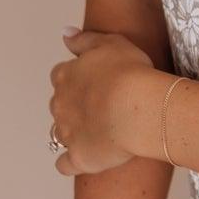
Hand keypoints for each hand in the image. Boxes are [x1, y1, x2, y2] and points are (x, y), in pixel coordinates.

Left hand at [50, 28, 155, 175]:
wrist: (139, 108)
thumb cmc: (129, 72)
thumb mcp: (109, 42)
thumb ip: (83, 39)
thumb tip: (65, 34)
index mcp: (65, 76)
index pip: (62, 75)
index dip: (78, 78)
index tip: (96, 81)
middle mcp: (60, 104)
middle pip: (60, 104)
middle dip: (74, 105)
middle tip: (101, 105)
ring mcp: (67, 133)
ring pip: (61, 133)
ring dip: (73, 132)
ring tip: (98, 131)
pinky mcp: (79, 157)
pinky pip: (65, 164)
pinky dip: (70, 162)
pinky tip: (82, 158)